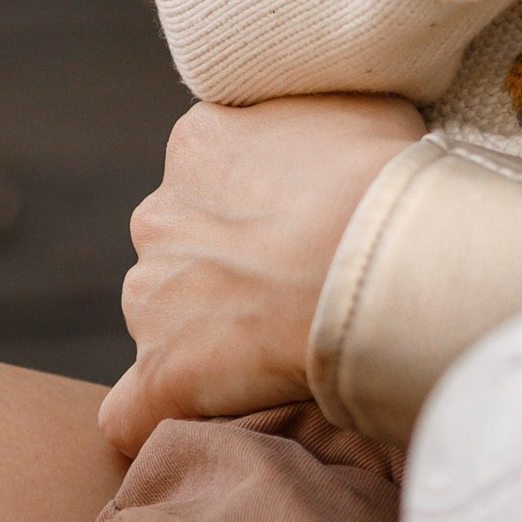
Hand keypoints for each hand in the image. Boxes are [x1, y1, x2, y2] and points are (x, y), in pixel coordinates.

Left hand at [100, 94, 422, 456]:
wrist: (381, 262)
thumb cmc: (389, 181)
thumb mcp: (365, 105)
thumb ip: (323, 113)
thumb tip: (334, 127)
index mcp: (198, 144)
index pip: (210, 174)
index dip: (263, 205)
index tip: (308, 225)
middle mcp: (157, 215)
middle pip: (182, 247)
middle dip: (231, 269)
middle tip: (303, 287)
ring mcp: (150, 297)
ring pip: (165, 319)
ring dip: (210, 335)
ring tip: (285, 348)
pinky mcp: (161, 375)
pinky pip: (131, 408)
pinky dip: (158, 413)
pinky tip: (200, 415)